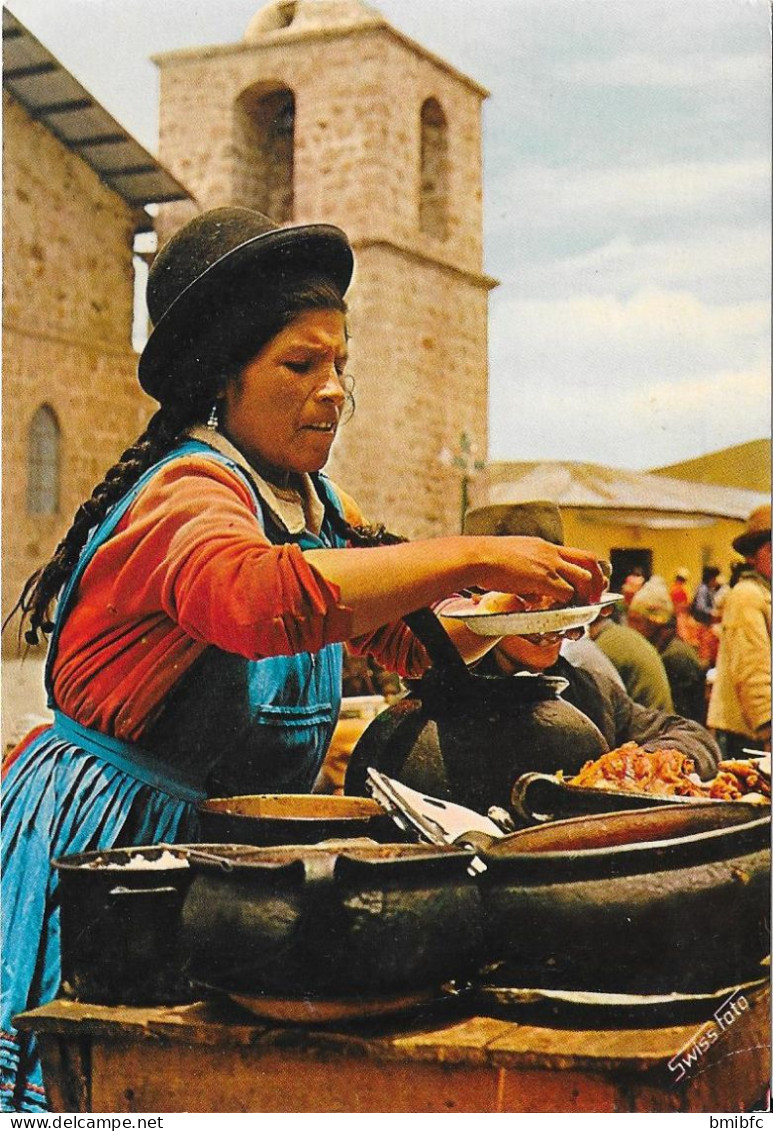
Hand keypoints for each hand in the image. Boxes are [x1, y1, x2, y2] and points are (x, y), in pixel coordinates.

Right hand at [470, 536, 604, 607]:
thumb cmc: (487, 560)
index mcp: (544, 547)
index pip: (577, 554)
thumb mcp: (513, 560)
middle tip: (596, 599)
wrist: (477, 557)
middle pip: (590, 561)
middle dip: (598, 581)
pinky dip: (569, 604)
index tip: (590, 585)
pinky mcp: (543, 579)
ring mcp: (549, 565)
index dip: (588, 570)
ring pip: (584, 578)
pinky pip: (567, 593)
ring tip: (583, 608)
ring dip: (586, 595)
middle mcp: (551, 552)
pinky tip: (564, 612)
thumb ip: (527, 575)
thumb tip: (531, 594)